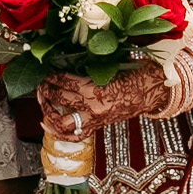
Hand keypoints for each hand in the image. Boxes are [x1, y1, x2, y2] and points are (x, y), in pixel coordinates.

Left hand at [42, 45, 192, 134]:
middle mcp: (92, 106)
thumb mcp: (111, 63)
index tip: (44, 70)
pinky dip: (58, 132)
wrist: (152, 91)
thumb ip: (89, 64)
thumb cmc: (134, 73)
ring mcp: (95, 119)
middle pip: (59, 98)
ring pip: (62, 121)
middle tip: (41, 82)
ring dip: (48, 111)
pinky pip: (74, 135)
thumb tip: (67, 58)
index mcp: (95, 88)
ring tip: (43, 100)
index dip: (50, 75)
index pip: (63, 81)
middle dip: (45, 89)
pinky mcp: (98, 126)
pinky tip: (46, 124)